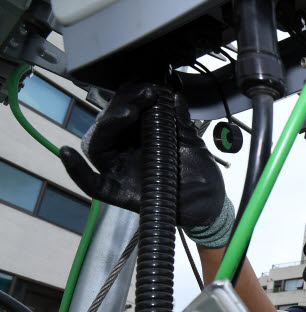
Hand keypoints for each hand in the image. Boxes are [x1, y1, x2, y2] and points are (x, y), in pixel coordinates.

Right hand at [59, 82, 225, 228]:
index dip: (129, 97)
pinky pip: (93, 185)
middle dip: (120, 106)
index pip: (122, 114)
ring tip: (128, 112)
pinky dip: (77, 171)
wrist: (210, 202)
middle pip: (106, 127)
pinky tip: (66, 154)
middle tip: (143, 95)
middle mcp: (124, 153)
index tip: (148, 88)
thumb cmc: (197, 172)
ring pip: (97, 146)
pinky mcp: (120, 193)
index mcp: (137, 138)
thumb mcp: (190, 139)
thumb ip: (178, 119)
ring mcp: (120, 172)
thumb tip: (172, 95)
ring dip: (108, 125)